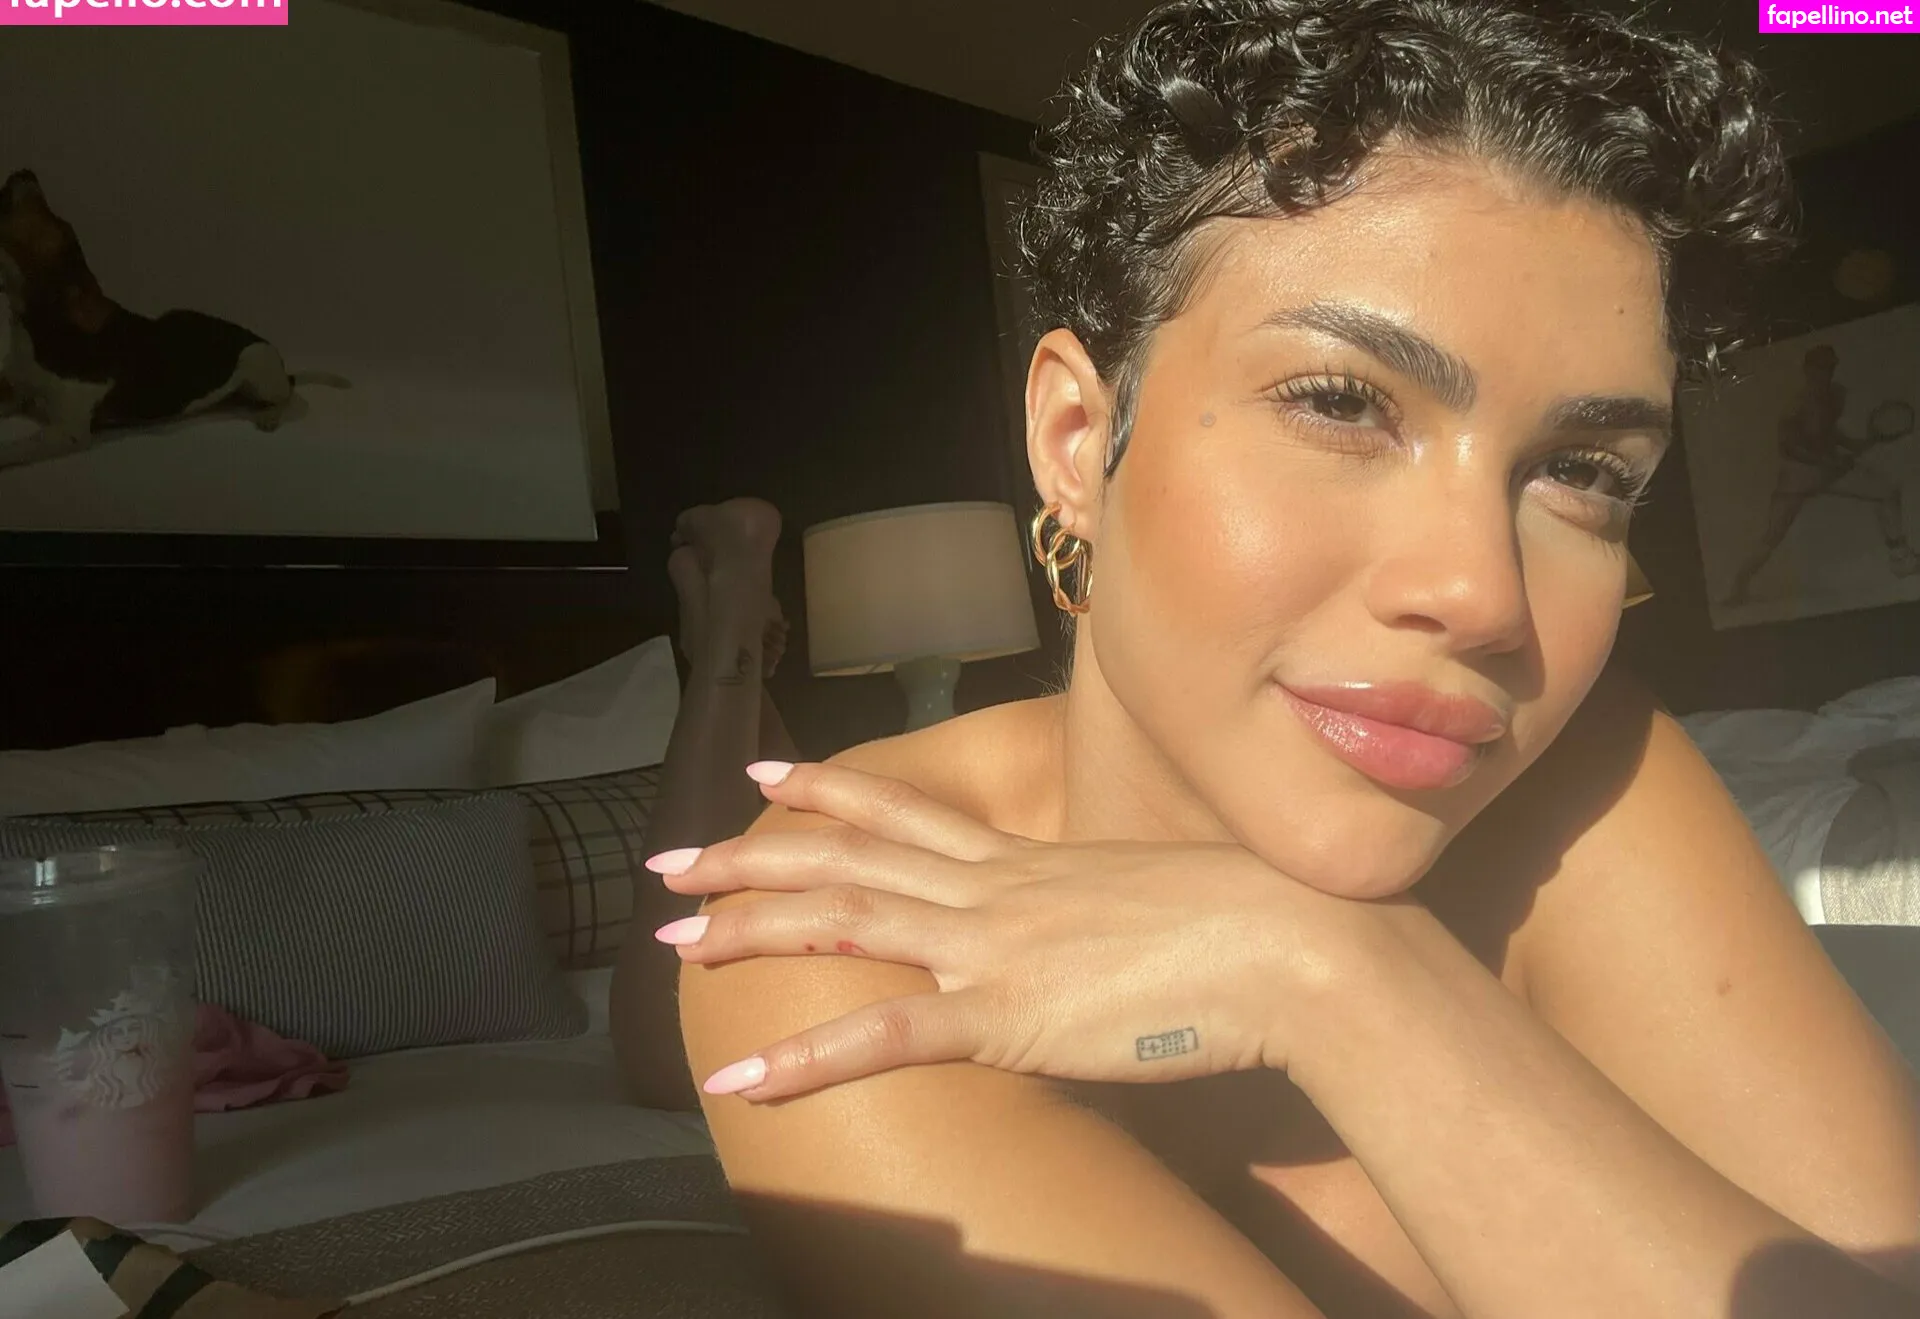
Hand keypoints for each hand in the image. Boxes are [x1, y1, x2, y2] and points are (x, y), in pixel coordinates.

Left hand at [650, 762, 1354, 1100]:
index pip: (903, 813)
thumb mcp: (1152, 896)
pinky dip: (804, 1058)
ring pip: (842, 923)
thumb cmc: (1247, 922)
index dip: (828, 788)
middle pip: (845, 858)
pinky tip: (740, 1081)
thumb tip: (1089, 927)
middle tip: (670, 862)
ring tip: (670, 944)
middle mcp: (991, 890)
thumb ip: (1098, 908)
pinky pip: (884, 1035)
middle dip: (749, 860)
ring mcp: (990, 946)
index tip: (764, 770)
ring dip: (748, 932)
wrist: (1293, 944)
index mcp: (1023, 862)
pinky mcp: (1005, 1016)